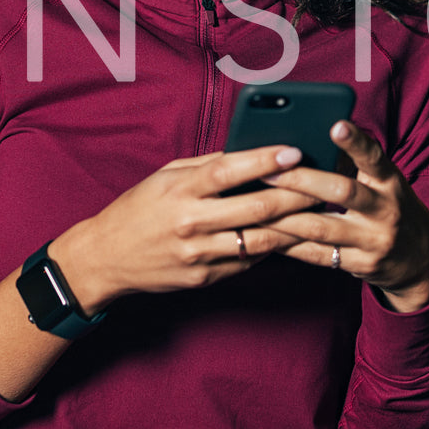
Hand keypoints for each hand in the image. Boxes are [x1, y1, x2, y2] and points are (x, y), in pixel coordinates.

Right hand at [51, 144, 325, 314]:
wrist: (105, 258)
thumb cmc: (137, 209)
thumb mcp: (164, 177)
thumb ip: (205, 166)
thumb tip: (248, 153)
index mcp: (180, 191)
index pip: (229, 171)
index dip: (265, 160)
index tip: (295, 151)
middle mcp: (191, 223)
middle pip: (256, 208)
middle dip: (296, 195)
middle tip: (323, 184)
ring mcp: (200, 254)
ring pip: (261, 240)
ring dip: (294, 225)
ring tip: (317, 211)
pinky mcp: (205, 278)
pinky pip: (248, 261)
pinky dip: (272, 247)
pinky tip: (289, 234)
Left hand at [257, 121, 428, 312]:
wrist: (421, 259)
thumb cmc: (390, 208)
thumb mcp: (384, 184)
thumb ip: (354, 165)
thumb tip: (308, 140)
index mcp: (391, 182)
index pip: (374, 158)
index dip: (355, 142)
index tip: (336, 124)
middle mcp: (386, 210)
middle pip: (341, 192)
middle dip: (300, 180)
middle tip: (267, 171)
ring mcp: (374, 241)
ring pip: (321, 227)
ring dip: (283, 215)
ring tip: (254, 203)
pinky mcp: (360, 265)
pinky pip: (317, 254)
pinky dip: (288, 243)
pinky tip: (266, 233)